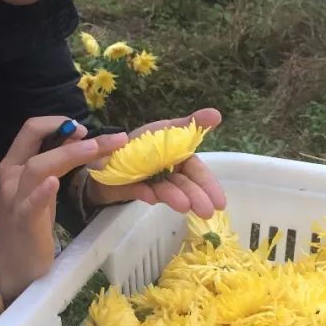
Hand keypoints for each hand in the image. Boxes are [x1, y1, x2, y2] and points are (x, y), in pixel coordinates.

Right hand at [0, 116, 127, 303]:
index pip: (31, 130)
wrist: (10, 268)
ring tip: (94, 147)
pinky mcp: (24, 223)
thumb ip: (54, 167)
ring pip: (37, 167)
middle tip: (111, 137)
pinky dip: (42, 192)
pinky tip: (54, 183)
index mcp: (15, 166)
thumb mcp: (40, 191)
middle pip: (36, 142)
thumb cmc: (29, 227)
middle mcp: (12, 178)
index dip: (58, 123)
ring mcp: (16, 200)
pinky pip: (31, 204)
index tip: (84, 129)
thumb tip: (81, 144)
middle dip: (72, 134)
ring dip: (68, 154)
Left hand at [83, 108, 226, 217]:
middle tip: (206, 212)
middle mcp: (166, 173)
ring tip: (184, 206)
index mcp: (177, 158)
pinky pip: (139, 190)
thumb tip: (218, 114)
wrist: (104, 156)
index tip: (221, 203)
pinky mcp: (131, 188)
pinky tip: (151, 197)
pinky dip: (146, 193)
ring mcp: (150, 182)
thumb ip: (191, 124)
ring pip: (165, 189)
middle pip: (185, 184)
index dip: (209, 185)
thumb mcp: (167, 129)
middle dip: (196, 197)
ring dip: (174, 196)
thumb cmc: (141, 143)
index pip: (197, 171)